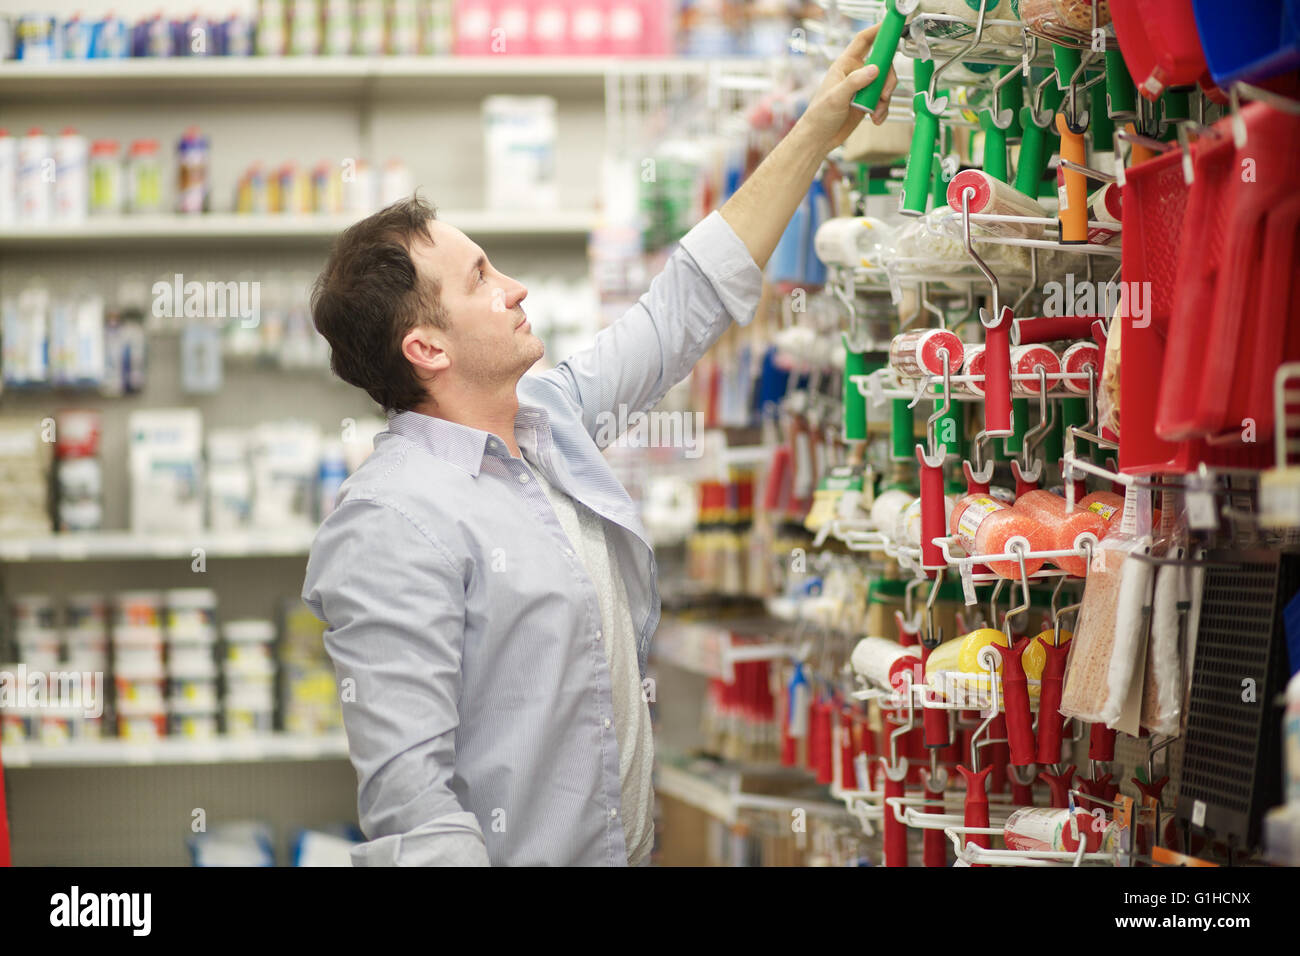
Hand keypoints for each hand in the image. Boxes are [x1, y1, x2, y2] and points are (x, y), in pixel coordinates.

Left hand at [798, 24, 899, 152]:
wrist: (819, 139)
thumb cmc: (819, 116)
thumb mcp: (836, 97)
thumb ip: (855, 82)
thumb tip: (874, 69)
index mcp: (845, 65)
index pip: (863, 41)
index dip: (877, 31)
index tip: (891, 29)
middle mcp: (855, 73)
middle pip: (882, 64)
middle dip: (887, 79)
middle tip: (883, 94)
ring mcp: (863, 88)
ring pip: (885, 84)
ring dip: (885, 99)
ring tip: (875, 112)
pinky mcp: (867, 102)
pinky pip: (884, 101)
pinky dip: (883, 110)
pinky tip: (875, 119)